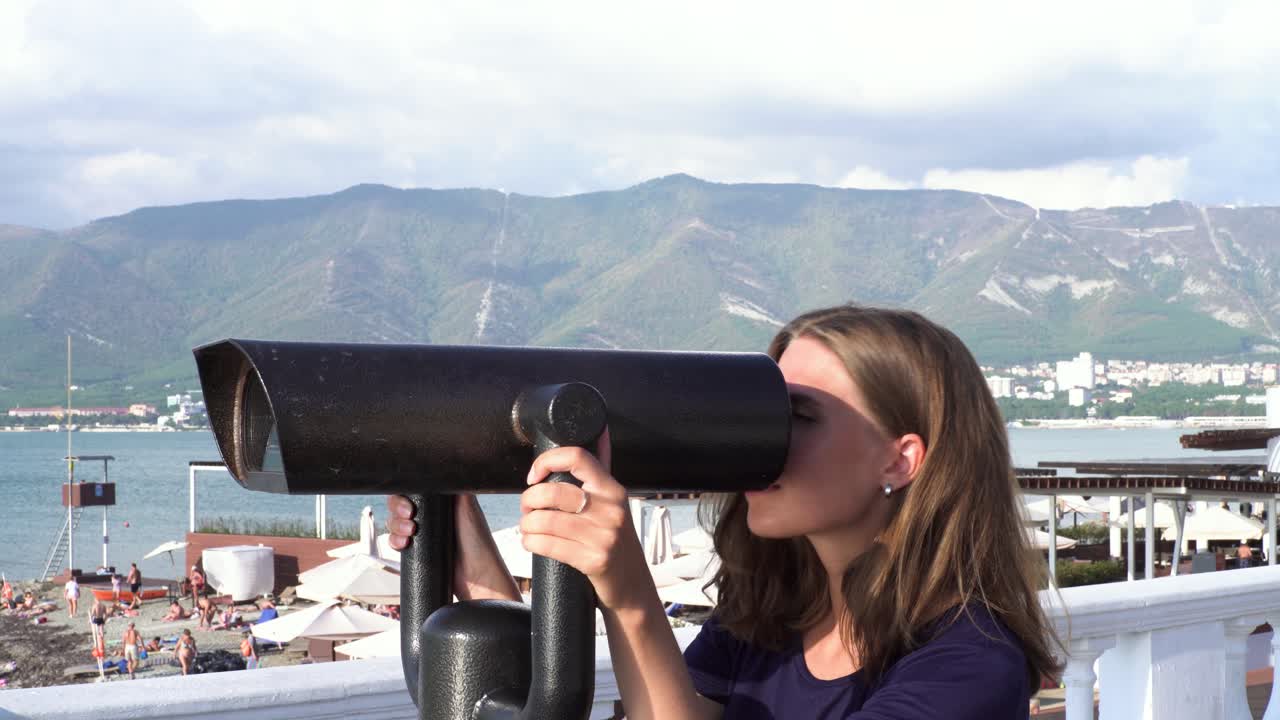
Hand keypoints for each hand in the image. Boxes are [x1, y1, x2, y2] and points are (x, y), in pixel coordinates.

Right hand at [386, 493, 520, 601]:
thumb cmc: (479, 543)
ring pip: (396, 521)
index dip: (406, 493)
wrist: (477, 577)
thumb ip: (454, 488)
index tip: (410, 504)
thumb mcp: (468, 508)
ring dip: (396, 526)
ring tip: (410, 534)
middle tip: (410, 519)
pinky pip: (396, 540)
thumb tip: (443, 468)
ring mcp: (424, 530)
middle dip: (398, 510)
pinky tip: (404, 545)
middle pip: (400, 503)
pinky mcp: (418, 547)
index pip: (416, 487)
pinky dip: (395, 541)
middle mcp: (433, 512)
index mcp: (444, 499)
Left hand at [519, 431, 654, 612]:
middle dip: (529, 500)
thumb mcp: (614, 504)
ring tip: (527, 527)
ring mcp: (604, 536)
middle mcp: (611, 510)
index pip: (577, 457)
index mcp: (613, 489)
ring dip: (526, 524)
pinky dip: (531, 542)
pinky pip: (549, 545)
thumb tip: (601, 431)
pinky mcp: (594, 561)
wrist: (632, 586)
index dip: (547, 461)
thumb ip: (601, 472)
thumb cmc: (615, 541)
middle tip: (526, 509)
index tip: (534, 476)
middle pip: (553, 492)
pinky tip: (531, 542)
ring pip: (546, 520)